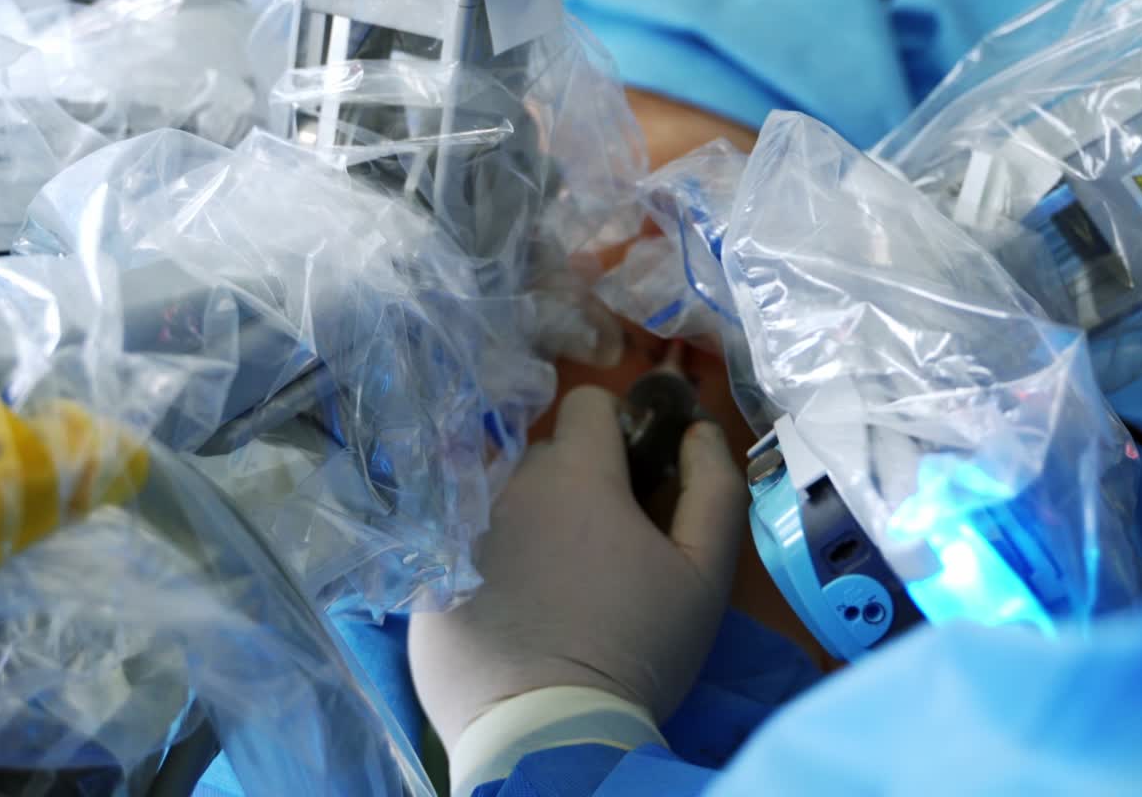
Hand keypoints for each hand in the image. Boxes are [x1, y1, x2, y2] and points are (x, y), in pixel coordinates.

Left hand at [409, 384, 747, 750]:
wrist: (550, 738)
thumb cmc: (638, 647)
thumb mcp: (704, 573)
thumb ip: (713, 487)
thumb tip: (699, 430)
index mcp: (575, 472)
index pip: (588, 404)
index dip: (616, 430)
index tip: (631, 476)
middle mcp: (509, 486)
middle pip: (546, 456)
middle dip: (575, 483)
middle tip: (600, 547)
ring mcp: (460, 530)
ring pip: (503, 501)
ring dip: (529, 521)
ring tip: (553, 585)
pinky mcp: (428, 578)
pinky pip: (464, 550)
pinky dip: (488, 567)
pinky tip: (513, 615)